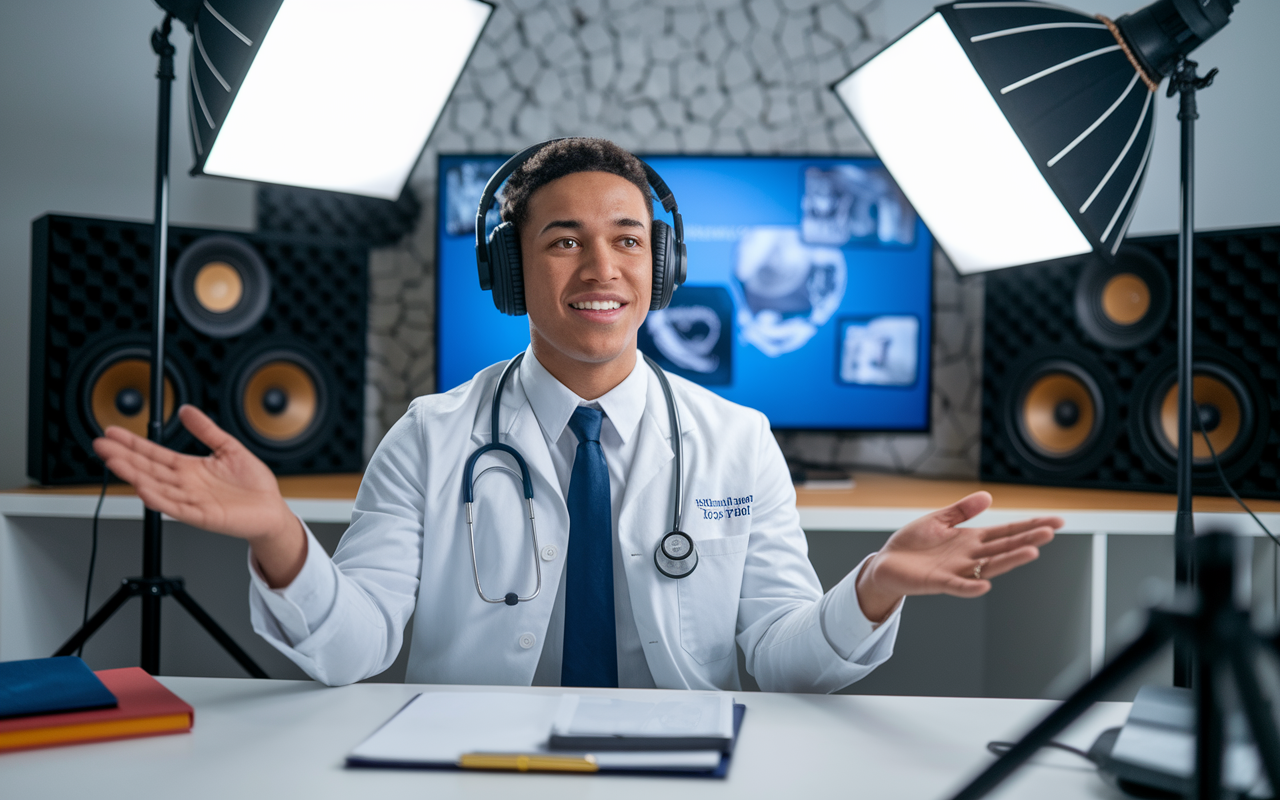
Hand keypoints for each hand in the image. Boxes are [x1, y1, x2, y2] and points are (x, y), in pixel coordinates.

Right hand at [92, 405, 305, 586]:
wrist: (271, 510)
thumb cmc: (253, 485)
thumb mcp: (229, 448)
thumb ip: (207, 430)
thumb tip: (187, 410)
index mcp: (190, 469)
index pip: (154, 453)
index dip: (133, 443)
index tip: (112, 433)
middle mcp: (186, 484)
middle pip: (148, 468)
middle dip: (124, 456)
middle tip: (101, 444)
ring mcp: (192, 500)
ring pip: (157, 486)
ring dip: (134, 475)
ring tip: (114, 462)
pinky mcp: (203, 516)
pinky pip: (177, 507)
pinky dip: (160, 499)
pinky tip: (143, 489)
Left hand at [854, 492, 1060, 621]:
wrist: (887, 564)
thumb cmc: (913, 544)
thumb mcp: (938, 520)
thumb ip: (962, 510)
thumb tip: (988, 496)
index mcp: (971, 539)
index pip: (1006, 531)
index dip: (1030, 526)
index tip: (1056, 521)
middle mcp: (970, 556)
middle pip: (1004, 547)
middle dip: (1027, 539)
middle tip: (1051, 532)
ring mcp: (956, 570)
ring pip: (989, 565)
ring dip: (1010, 560)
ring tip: (1032, 552)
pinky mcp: (938, 582)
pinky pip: (958, 585)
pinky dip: (971, 586)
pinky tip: (985, 584)